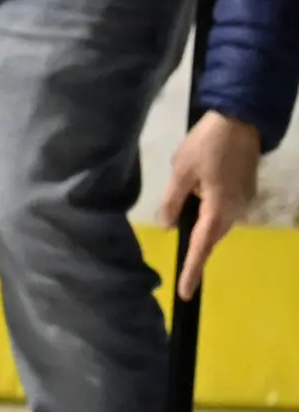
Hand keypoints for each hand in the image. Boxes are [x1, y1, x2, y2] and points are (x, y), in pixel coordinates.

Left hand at [159, 109, 262, 298]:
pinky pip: (224, 213)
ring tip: (186, 248)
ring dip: (202, 234)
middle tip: (184, 277)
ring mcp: (243, 200)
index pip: (202, 245)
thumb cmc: (208, 144)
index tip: (185, 292)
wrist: (241, 119)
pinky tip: (196, 213)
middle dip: (197, 254)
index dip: (192, 269)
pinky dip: (209, 219)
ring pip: (218, 226)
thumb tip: (168, 225)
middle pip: (212, 238)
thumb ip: (172, 201)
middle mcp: (235, 209)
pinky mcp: (244, 191)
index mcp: (219, 207)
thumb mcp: (181, 171)